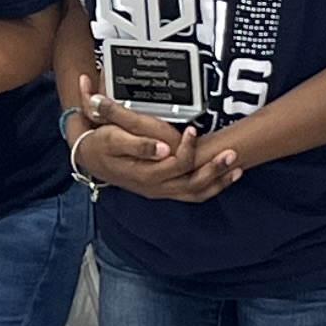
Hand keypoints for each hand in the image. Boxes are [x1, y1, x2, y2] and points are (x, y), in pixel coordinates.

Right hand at [73, 107, 218, 201]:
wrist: (88, 155)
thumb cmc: (102, 143)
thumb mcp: (114, 137)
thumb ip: (138, 143)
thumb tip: (163, 147)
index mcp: (145, 174)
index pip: (176, 165)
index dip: (188, 149)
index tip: (193, 130)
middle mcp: (156, 187)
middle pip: (193, 184)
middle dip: (215, 169)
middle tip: (232, 152)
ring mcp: (161, 190)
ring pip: (196, 193)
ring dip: (218, 181)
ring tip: (237, 167)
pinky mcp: (164, 189)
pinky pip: (192, 194)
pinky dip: (212, 188)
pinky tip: (226, 177)